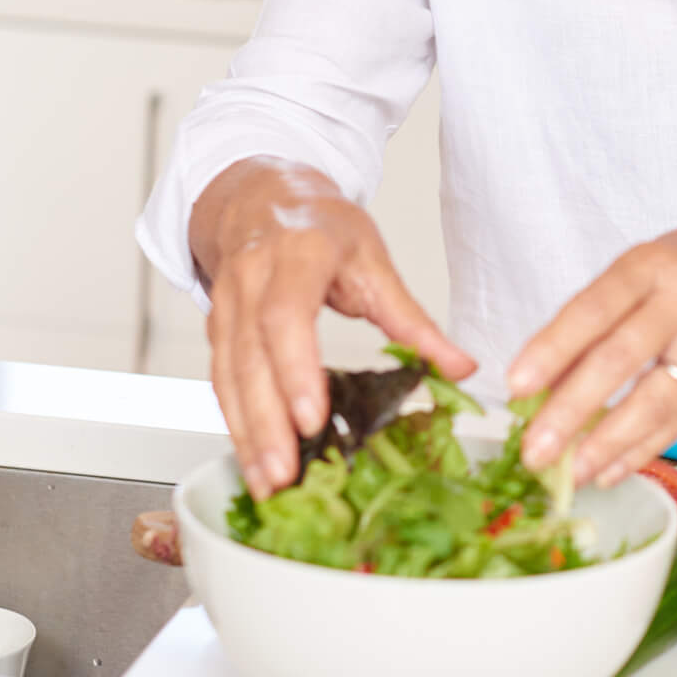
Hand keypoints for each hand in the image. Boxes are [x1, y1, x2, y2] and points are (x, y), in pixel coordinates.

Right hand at [192, 157, 473, 499]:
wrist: (260, 195)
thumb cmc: (320, 225)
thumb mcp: (373, 259)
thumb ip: (412, 319)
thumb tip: (460, 368)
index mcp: (297, 253)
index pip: (286, 316)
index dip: (296, 368)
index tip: (313, 416)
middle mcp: (252, 278)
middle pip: (251, 357)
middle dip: (266, 421)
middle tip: (286, 472)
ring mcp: (225, 304)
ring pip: (228, 375)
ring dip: (245, 434)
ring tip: (268, 482)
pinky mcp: (215, 328)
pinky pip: (220, 380)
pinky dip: (234, 424)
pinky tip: (252, 460)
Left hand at [506, 202, 676, 487]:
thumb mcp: (644, 268)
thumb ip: (595, 318)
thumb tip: (541, 383)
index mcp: (653, 265)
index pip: (596, 307)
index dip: (554, 348)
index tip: (516, 385)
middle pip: (623, 358)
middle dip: (573, 409)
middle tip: (535, 449)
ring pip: (657, 400)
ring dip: (608, 443)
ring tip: (570, 472)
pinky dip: (642, 450)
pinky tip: (609, 470)